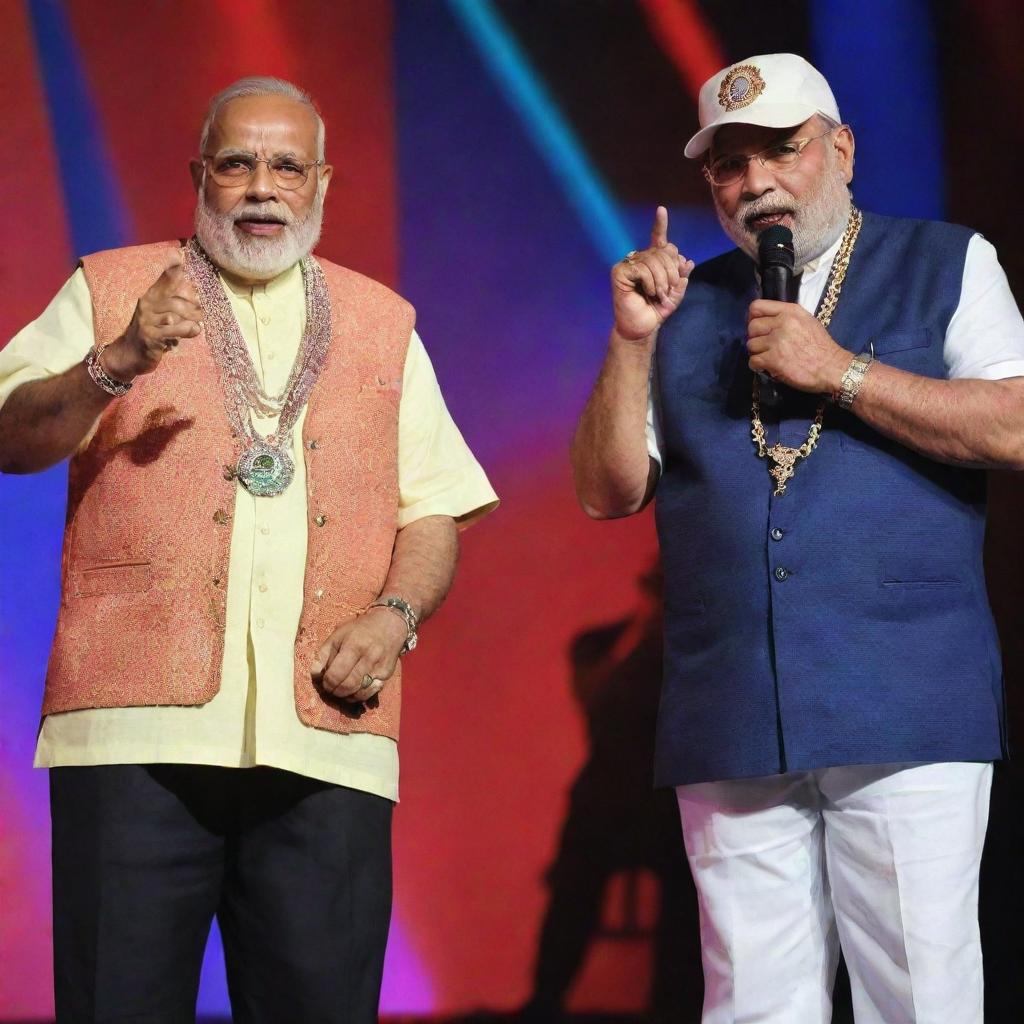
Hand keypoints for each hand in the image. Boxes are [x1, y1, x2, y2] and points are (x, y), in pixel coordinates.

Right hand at [102, 249, 203, 379]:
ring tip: (201, 322)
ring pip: (173, 314)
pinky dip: (186, 330)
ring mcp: (147, 321)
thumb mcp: (160, 315)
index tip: (181, 254)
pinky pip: (172, 331)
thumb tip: (196, 291)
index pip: (163, 280)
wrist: (128, 354)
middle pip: (174, 300)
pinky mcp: (150, 337)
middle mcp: (146, 306)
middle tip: (206, 310)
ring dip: (191, 318)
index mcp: (150, 297)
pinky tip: (195, 330)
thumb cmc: (150, 333)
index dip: (172, 269)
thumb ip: (175, 303)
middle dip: (193, 305)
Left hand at [310, 607, 407, 703]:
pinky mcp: (387, 675)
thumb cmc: (360, 629)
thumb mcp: (338, 635)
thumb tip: (314, 674)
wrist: (390, 624)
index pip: (336, 674)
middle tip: (331, 688)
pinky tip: (354, 691)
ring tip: (341, 690)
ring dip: (346, 696)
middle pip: (347, 686)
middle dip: (335, 691)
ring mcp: (379, 668)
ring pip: (359, 692)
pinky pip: (371, 693)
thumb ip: (323, 654)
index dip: (327, 683)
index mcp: (353, 646)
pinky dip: (359, 696)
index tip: (325, 682)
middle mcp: (369, 658)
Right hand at [611, 206, 694, 341]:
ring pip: (654, 259)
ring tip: (658, 294)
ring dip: (662, 280)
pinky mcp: (619, 272)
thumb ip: (681, 278)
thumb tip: (688, 261)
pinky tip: (647, 292)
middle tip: (668, 290)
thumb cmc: (655, 311)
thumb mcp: (675, 294)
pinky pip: (642, 268)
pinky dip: (650, 281)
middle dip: (672, 272)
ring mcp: (628, 265)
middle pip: (664, 251)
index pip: (657, 239)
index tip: (661, 210)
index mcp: (653, 262)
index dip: (660, 225)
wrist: (642, 328)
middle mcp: (640, 259)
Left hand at [747, 299, 851, 393]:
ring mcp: (776, 341)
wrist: (832, 367)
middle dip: (755, 338)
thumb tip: (766, 321)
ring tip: (768, 357)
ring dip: (757, 353)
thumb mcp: (807, 321)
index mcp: (790, 311)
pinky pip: (753, 361)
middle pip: (752, 327)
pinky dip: (757, 366)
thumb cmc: (821, 346)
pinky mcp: (773, 359)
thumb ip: (786, 318)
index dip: (753, 318)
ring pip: (751, 345)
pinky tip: (766, 367)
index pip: (757, 307)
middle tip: (764, 346)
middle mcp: (782, 323)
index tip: (758, 328)